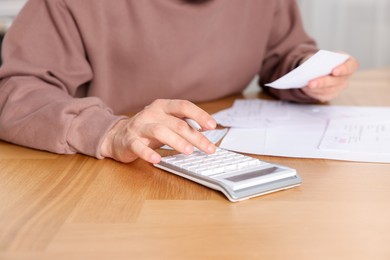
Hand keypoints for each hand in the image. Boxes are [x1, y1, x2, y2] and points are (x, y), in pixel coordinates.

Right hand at [100, 99, 216, 163]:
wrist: (117, 136)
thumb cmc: (148, 129)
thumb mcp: (166, 122)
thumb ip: (184, 123)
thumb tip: (208, 129)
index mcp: (162, 106)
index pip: (184, 106)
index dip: (199, 115)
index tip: (212, 126)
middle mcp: (151, 114)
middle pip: (177, 123)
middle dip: (196, 137)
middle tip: (209, 148)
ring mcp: (139, 127)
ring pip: (160, 131)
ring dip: (177, 142)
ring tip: (189, 152)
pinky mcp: (129, 141)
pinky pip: (139, 147)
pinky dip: (148, 153)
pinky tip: (157, 159)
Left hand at [302, 55, 358, 101]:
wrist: (316, 66)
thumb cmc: (320, 59)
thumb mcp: (320, 56)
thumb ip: (320, 60)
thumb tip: (313, 68)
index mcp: (349, 63)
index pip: (351, 66)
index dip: (343, 69)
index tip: (334, 71)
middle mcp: (346, 76)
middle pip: (337, 81)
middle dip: (323, 82)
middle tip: (311, 83)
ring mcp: (340, 87)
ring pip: (329, 90)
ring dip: (316, 89)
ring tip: (306, 86)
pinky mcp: (331, 94)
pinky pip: (323, 95)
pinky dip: (313, 92)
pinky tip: (305, 88)